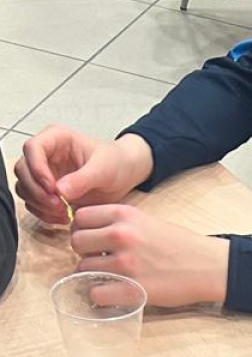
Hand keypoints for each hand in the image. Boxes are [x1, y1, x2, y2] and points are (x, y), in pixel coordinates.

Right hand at [15, 128, 152, 225]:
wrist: (124, 174)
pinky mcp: (47, 191)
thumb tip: (59, 192)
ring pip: (25, 188)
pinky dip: (44, 213)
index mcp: (57, 139)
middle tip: (58, 206)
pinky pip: (34, 203)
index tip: (52, 189)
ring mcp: (44, 173)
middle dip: (37, 191)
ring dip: (39, 205)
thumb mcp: (103, 169)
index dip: (37, 169)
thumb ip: (82, 179)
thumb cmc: (115, 162)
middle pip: (23, 170)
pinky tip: (63, 217)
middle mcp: (46, 154)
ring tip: (64, 213)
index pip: (32, 148)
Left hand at [70, 204, 228, 308]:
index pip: (80, 217)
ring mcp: (125, 263)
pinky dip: (99, 295)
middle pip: (77, 242)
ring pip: (82, 268)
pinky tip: (111, 293)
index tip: (92, 239)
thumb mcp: (147, 220)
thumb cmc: (180, 244)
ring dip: (90, 275)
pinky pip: (96, 293)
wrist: (207, 265)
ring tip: (107, 277)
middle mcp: (120, 235)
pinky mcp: (131, 289)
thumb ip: (119, 223)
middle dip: (84, 252)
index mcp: (124, 214)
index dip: (82, 229)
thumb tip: (92, 233)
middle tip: (98, 259)